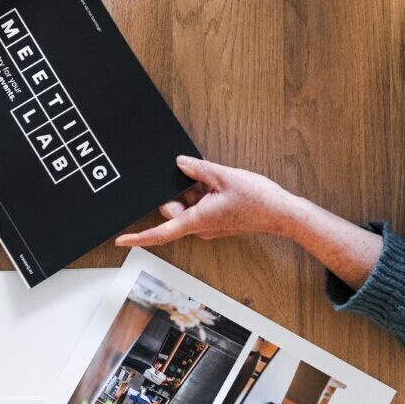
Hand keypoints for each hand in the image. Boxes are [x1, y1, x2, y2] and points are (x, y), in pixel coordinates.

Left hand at [116, 155, 303, 246]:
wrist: (283, 214)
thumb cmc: (258, 200)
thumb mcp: (223, 176)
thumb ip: (197, 169)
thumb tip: (179, 163)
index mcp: (197, 220)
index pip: (160, 232)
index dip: (138, 237)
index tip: (121, 240)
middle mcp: (201, 227)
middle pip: (174, 211)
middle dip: (178, 192)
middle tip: (198, 178)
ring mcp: (210, 226)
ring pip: (188, 207)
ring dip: (195, 192)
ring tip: (216, 182)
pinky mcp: (218, 221)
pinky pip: (200, 207)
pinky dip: (204, 195)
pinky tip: (219, 185)